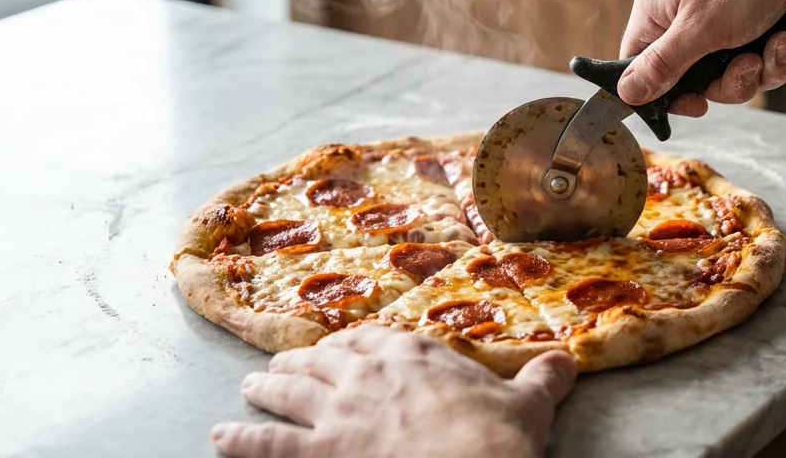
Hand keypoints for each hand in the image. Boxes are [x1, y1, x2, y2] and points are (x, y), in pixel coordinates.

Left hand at [211, 325, 576, 457]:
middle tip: (286, 363)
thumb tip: (567, 363)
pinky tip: (219, 435)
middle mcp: (367, 374)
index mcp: (413, 353)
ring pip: (291, 392)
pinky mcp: (318, 453)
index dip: (355, 345)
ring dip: (267, 387)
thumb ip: (542, 379)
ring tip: (251, 386)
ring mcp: (338, 413)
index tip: (346, 348)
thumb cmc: (497, 437)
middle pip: (325, 361)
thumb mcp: (528, 404)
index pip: (373, 340)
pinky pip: (267, 445)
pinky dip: (240, 440)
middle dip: (303, 361)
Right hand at [618, 0, 785, 116]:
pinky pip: (776, 62)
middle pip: (703, 82)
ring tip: (784, 40)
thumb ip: (661, 65)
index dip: (669, 94)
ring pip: (745, 75)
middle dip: (737, 80)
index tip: (697, 103)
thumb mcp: (698, 27)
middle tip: (750, 62)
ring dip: (772, 66)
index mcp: (661, 14)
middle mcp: (691, 20)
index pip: (643, 69)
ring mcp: (731, 23)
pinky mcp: (766, 25)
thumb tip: (625, 93)